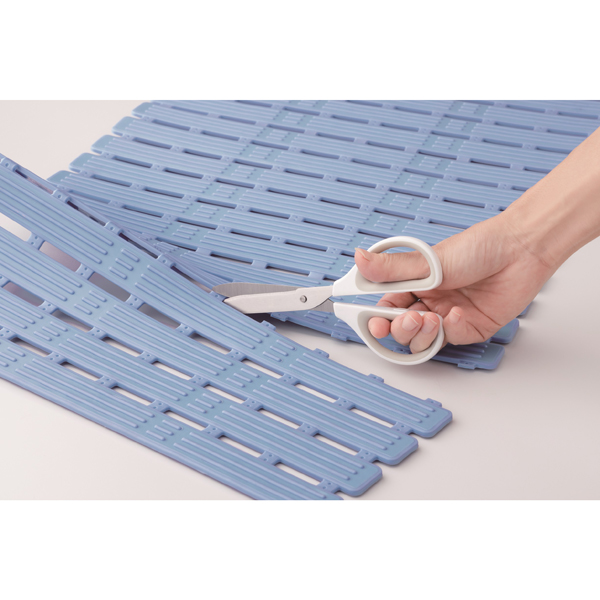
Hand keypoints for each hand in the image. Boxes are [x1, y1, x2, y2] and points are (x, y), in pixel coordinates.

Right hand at [354, 213, 555, 351]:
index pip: (385, 306)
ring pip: (421, 340)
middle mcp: (429, 301)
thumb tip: (359, 259)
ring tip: (430, 319)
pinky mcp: (469, 327)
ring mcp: (448, 316)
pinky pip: (449, 341)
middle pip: (400, 328)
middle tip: (406, 318)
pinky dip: (450, 331)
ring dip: (420, 334)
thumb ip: (392, 268)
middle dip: (398, 328)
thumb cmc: (480, 247)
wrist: (521, 250)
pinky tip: (457, 313)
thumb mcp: (429, 259)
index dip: (375, 318)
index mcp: (414, 284)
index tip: (371, 321)